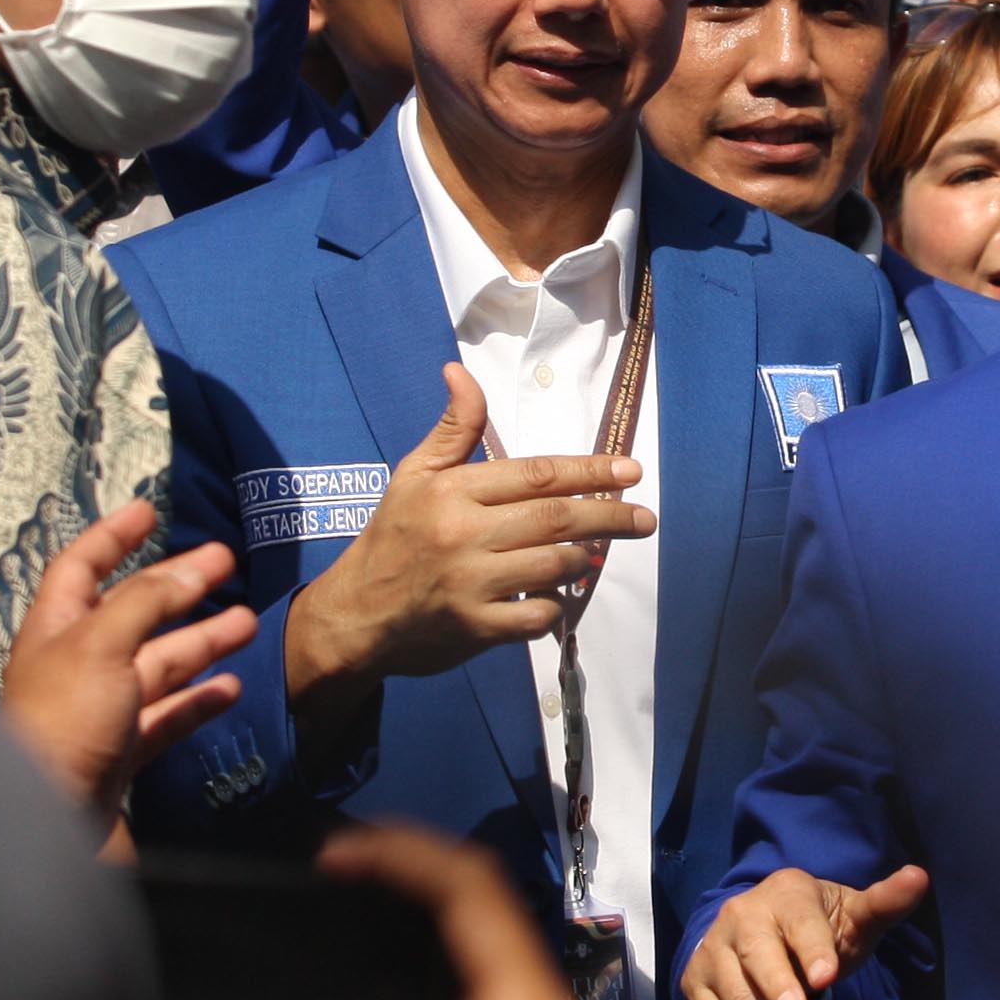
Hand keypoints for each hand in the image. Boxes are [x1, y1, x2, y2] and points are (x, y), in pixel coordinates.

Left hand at [0, 501, 255, 824]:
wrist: (48, 827)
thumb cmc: (62, 725)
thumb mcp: (101, 644)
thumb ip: (146, 602)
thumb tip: (189, 569)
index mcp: (55, 632)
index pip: (81, 567)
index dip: (113, 536)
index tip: (149, 509)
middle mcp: (76, 668)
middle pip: (132, 614)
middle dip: (178, 586)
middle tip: (225, 561)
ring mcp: (101, 714)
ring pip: (158, 666)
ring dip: (202, 641)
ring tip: (248, 621)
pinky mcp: (123, 756)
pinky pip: (168, 719)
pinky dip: (199, 701)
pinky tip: (230, 688)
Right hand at [284, 364, 656, 699]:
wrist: (354, 615)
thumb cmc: (392, 538)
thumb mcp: (413, 475)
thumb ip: (452, 429)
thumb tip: (459, 371)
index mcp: (452, 492)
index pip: (536, 475)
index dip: (590, 470)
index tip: (631, 471)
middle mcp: (462, 534)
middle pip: (555, 518)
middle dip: (609, 516)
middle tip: (644, 519)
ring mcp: (469, 584)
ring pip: (553, 565)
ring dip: (581, 559)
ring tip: (595, 553)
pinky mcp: (474, 628)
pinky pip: (536, 617)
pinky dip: (554, 606)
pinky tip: (555, 596)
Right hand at [288, 822, 590, 999]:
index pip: (476, 894)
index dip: (402, 857)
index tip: (331, 852)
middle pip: (486, 911)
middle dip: (410, 876)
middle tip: (334, 862)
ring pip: (481, 953)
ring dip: (417, 919)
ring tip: (345, 899)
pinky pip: (474, 997)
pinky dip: (424, 970)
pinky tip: (370, 977)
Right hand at [680, 862, 929, 999]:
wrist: (763, 928)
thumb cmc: (818, 925)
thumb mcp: (854, 914)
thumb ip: (886, 902)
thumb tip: (919, 878)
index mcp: (785, 893)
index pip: (799, 920)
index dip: (812, 948)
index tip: (827, 977)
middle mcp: (740, 916)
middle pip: (757, 955)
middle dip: (776, 986)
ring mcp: (713, 952)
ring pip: (739, 999)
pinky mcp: (696, 985)